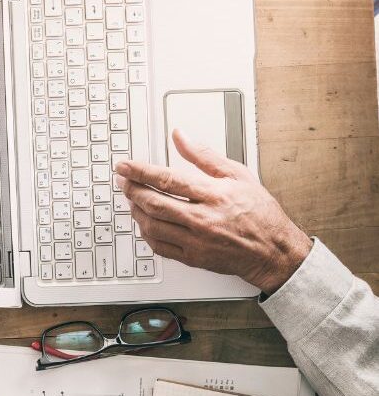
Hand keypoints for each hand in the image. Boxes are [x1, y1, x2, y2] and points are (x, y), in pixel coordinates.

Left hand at [114, 130, 311, 292]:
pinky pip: (159, 247)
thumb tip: (180, 136)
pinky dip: (146, 233)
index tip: (124, 166)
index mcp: (214, 195)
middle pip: (153, 203)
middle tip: (123, 180)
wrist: (273, 252)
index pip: (167, 180)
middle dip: (131, 189)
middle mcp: (203, 219)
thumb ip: (204, 155)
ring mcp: (196, 241)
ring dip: (136, 210)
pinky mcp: (193, 258)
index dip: (140, 171)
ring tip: (132, 199)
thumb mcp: (238, 175)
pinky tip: (144, 222)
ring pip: (152, 225)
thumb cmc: (260, 213)